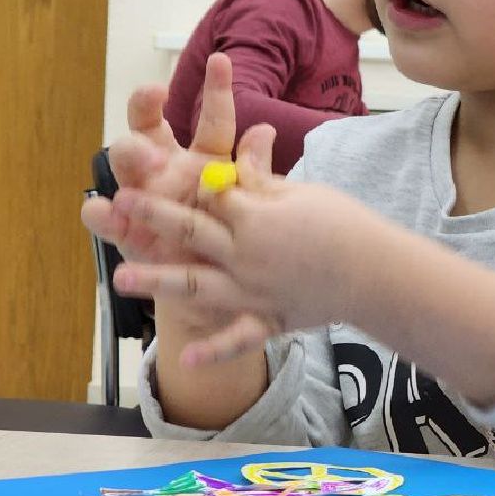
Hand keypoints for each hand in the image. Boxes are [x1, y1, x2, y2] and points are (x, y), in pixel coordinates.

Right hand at [81, 53, 252, 338]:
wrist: (219, 294)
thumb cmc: (233, 241)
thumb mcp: (249, 207)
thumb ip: (254, 172)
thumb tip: (265, 130)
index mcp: (205, 158)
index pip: (212, 119)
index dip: (217, 90)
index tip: (222, 61)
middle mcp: (168, 168)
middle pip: (150, 127)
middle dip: (148, 109)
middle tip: (155, 97)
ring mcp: (143, 196)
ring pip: (124, 161)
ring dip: (129, 153)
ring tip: (143, 155)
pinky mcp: (126, 230)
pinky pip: (105, 218)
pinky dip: (100, 214)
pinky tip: (100, 209)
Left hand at [107, 127, 389, 364]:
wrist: (378, 273)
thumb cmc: (344, 225)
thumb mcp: (301, 193)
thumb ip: (263, 177)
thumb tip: (245, 138)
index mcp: (256, 216)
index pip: (209, 194)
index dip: (177, 180)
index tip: (144, 166)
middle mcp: (247, 254)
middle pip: (191, 232)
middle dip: (153, 217)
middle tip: (116, 204)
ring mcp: (255, 291)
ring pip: (198, 286)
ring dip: (159, 283)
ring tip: (122, 279)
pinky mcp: (268, 319)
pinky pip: (238, 337)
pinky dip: (214, 349)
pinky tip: (187, 358)